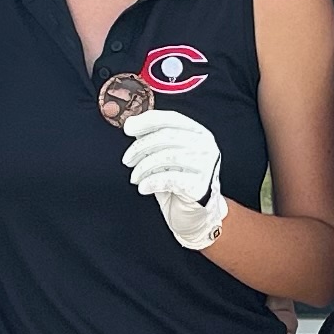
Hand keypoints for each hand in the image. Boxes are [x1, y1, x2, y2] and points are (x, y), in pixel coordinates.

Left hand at [117, 107, 226, 252]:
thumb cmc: (178, 183)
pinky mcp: (200, 186)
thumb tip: (131, 124)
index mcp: (199, 133)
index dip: (146, 121)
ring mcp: (206, 166)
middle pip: (166, 136)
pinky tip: (143, 187)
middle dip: (140, 147)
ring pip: (167, 157)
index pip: (171, 118)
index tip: (128, 128)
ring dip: (143, 167)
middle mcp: (206, 146)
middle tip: (127, 160)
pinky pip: (169, 179)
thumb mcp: (165, 157)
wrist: (194, 215)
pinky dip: (150, 182)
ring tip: (135, 177)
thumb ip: (153, 140)